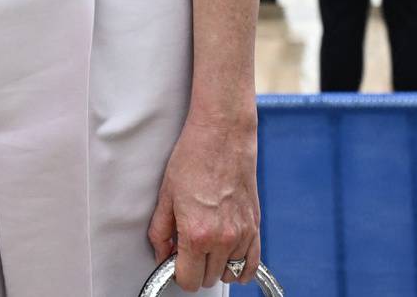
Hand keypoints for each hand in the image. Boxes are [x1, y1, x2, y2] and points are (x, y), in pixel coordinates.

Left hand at [147, 111, 259, 291]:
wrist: (222, 136)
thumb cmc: (193, 158)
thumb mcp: (166, 194)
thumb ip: (161, 231)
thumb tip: (161, 253)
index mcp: (196, 233)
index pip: (188, 280)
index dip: (178, 273)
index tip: (174, 262)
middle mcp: (223, 239)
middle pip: (208, 279)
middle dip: (195, 268)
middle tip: (186, 248)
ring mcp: (242, 234)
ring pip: (229, 273)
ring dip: (216, 265)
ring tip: (206, 245)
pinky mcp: (255, 227)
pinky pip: (252, 264)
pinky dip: (240, 267)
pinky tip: (229, 259)